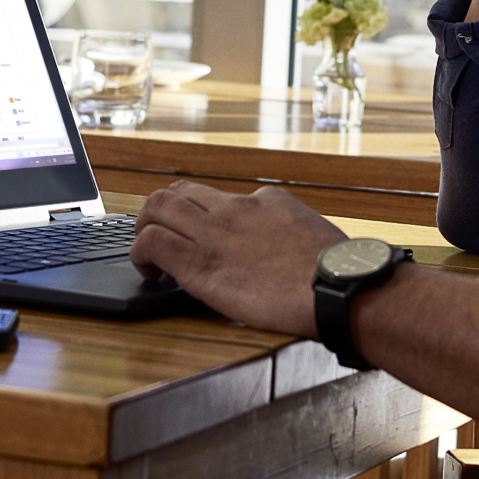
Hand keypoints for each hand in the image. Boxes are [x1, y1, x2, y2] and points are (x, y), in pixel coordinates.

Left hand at [131, 181, 343, 337]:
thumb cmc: (337, 271)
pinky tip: (150, 273)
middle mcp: (235, 208)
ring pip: (157, 207)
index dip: (203, 218)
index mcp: (266, 201)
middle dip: (159, 212)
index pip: (220, 197)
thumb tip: (287, 247)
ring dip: (144, 228)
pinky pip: (152, 242)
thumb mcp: (314, 235)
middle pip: (178, 192)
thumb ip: (290, 234)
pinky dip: (141, 254)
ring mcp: (215, 233)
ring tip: (148, 254)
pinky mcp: (200, 264)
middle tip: (159, 236)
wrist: (336, 286)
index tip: (203, 238)